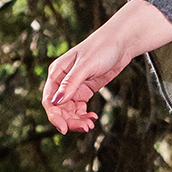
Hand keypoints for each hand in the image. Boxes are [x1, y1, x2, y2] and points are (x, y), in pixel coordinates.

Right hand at [41, 0, 171, 134]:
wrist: (121, 42)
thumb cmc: (102, 47)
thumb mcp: (86, 66)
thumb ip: (71, 83)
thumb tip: (56, 102)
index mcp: (57, 73)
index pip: (49, 100)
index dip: (55, 116)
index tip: (64, 129)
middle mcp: (62, 81)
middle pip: (60, 108)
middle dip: (70, 120)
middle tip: (85, 128)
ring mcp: (74, 86)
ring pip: (70, 110)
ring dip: (77, 120)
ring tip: (90, 125)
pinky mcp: (85, 89)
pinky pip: (80, 107)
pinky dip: (84, 115)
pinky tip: (93, 117)